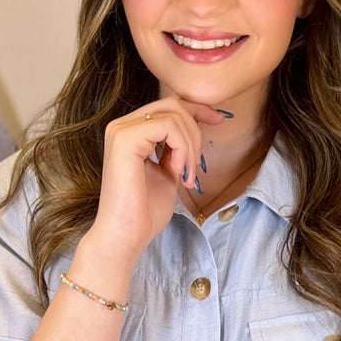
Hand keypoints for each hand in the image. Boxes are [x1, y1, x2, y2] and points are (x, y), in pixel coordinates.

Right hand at [89, 96, 227, 257]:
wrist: (126, 236)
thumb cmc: (144, 213)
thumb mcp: (167, 173)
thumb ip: (174, 151)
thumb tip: (191, 133)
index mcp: (129, 133)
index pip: (167, 106)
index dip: (197, 109)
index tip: (219, 121)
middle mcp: (121, 126)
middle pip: (172, 104)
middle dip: (196, 129)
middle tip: (197, 166)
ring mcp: (121, 131)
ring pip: (173, 114)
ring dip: (191, 145)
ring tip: (188, 175)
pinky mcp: (126, 139)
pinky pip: (168, 127)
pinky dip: (183, 148)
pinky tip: (179, 172)